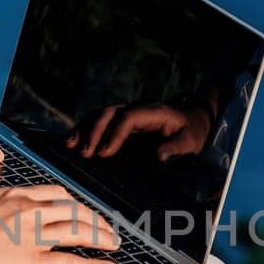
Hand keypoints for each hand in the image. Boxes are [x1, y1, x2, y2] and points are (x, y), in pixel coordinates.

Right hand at [0, 185, 120, 263]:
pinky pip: (70, 262)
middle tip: (106, 228)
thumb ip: (0, 205)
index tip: (81, 210)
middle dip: (94, 219)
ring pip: (78, 231)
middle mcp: (29, 210)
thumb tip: (6, 212)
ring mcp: (33, 235)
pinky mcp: (32, 260)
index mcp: (16, 195)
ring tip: (114, 244)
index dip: (74, 203)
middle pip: (73, 210)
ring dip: (101, 238)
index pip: (55, 194)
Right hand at [65, 103, 212, 161]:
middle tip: (84, 153)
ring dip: (84, 129)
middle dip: (94, 131)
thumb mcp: (191, 141)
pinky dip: (85, 130)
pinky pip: (99, 121)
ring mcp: (128, 111)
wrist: (193, 119)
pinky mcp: (121, 120)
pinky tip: (73, 141)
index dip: (114, 134)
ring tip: (70, 146)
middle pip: (110, 112)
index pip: (128, 118)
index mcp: (154, 111)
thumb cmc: (192, 132)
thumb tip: (159, 156)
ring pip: (100, 115)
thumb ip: (176, 148)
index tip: (104, 153)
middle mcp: (137, 107)